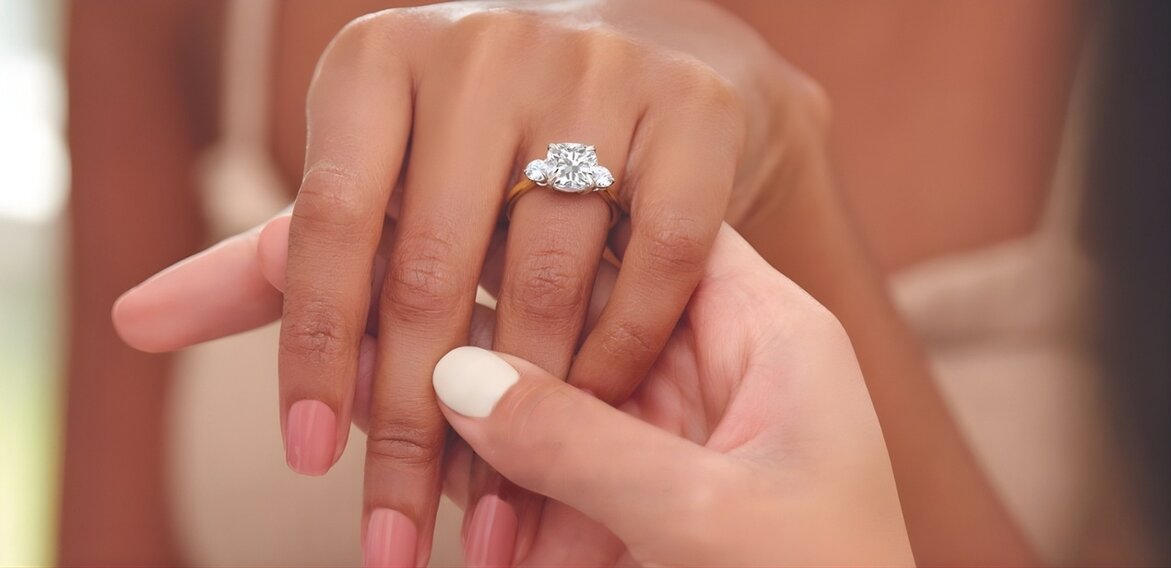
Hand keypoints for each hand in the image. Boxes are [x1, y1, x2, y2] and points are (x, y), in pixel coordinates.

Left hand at [264, 1, 819, 564]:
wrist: (625, 64)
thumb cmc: (468, 149)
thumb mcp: (368, 188)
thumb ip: (268, 263)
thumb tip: (133, 326)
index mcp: (375, 63)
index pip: (324, 228)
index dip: (311, 355)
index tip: (310, 465)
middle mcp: (481, 49)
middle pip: (433, 269)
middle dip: (413, 428)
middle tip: (398, 540)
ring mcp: (597, 70)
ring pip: (552, 275)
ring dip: (524, 418)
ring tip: (493, 521)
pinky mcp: (695, 108)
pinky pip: (659, 259)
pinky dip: (623, 351)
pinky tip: (588, 422)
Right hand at [431, 225, 912, 565]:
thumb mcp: (706, 513)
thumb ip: (579, 441)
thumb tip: (454, 374)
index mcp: (766, 334)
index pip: (656, 225)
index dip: (562, 199)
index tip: (462, 189)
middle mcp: (708, 368)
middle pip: (580, 306)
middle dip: (486, 312)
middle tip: (387, 284)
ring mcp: (661, 436)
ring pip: (544, 389)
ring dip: (465, 396)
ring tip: (367, 367)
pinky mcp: (623, 503)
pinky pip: (536, 464)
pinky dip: (475, 467)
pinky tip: (399, 439)